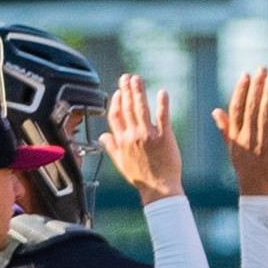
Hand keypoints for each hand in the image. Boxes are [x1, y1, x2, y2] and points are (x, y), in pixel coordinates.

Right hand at [99, 73, 184, 203]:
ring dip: (139, 92)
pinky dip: (162, 104)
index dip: (116, 102)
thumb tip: (103, 137)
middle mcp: (133, 136)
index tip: (119, 92)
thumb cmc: (141, 178)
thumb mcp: (120, 163)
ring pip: (141, 109)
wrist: (158, 189)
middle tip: (128, 77)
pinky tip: (162, 92)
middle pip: (127, 108)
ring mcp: (148, 136)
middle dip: (126, 90)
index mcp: (122, 141)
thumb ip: (111, 147)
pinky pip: (162, 117)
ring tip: (138, 79)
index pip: (115, 116)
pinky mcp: (164, 138)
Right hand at [215, 67, 267, 196]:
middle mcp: (248, 138)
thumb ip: (225, 128)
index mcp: (236, 136)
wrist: (260, 194)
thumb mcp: (232, 149)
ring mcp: (263, 143)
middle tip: (262, 69)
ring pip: (265, 115)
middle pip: (252, 107)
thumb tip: (215, 110)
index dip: (241, 91)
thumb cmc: (247, 171)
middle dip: (257, 87)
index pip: (237, 108)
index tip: (246, 75)